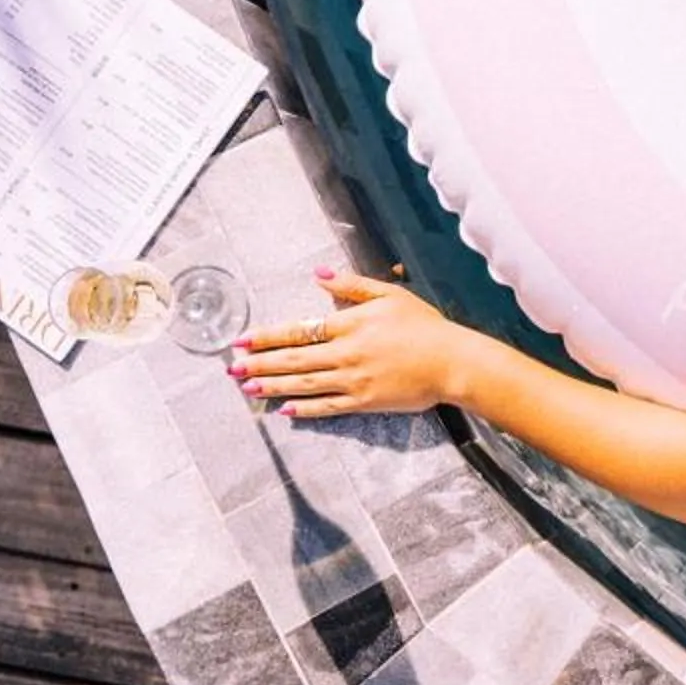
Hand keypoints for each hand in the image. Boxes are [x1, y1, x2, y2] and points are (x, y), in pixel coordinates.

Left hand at [231, 265, 463, 417]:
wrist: (452, 361)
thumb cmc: (424, 326)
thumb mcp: (390, 295)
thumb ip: (352, 286)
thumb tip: (320, 275)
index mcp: (350, 324)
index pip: (299, 329)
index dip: (268, 336)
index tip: (243, 341)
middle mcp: (346, 353)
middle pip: (294, 358)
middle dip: (260, 364)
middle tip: (233, 369)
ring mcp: (353, 380)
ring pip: (304, 383)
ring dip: (273, 386)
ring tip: (248, 389)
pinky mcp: (364, 402)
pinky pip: (327, 407)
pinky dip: (304, 408)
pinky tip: (284, 410)